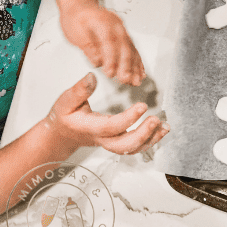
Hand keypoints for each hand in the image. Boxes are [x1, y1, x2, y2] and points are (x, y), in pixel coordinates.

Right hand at [48, 73, 169, 152]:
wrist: (61, 135)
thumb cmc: (64, 117)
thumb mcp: (66, 101)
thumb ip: (79, 90)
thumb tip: (92, 76)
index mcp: (90, 128)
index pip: (112, 127)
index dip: (128, 118)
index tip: (143, 106)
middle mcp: (102, 139)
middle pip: (124, 146)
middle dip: (143, 135)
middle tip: (156, 120)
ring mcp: (109, 143)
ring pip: (131, 149)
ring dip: (150, 140)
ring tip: (164, 127)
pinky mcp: (116, 143)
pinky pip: (134, 147)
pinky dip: (149, 140)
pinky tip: (160, 130)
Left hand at [59, 0, 145, 85]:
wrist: (80, 6)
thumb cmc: (76, 18)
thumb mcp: (75, 31)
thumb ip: (88, 46)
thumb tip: (97, 60)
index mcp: (102, 23)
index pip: (109, 42)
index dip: (111, 59)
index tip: (110, 73)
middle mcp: (116, 25)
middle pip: (124, 46)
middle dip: (127, 65)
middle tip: (126, 79)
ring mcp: (122, 30)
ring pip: (131, 49)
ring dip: (135, 66)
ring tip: (135, 80)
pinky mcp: (123, 35)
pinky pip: (132, 49)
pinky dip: (137, 61)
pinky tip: (140, 72)